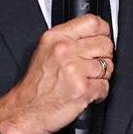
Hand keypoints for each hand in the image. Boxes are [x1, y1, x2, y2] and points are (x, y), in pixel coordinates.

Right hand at [0, 14, 113, 133]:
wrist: (24, 111)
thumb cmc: (36, 85)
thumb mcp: (46, 51)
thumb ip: (70, 40)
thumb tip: (97, 35)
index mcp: (56, 38)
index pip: (93, 22)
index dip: (103, 33)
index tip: (100, 42)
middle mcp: (64, 51)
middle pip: (106, 44)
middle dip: (103, 58)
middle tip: (89, 68)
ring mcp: (74, 69)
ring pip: (108, 66)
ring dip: (100, 77)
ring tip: (84, 81)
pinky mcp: (82, 89)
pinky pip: (105, 86)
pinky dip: (98, 93)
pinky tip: (84, 93)